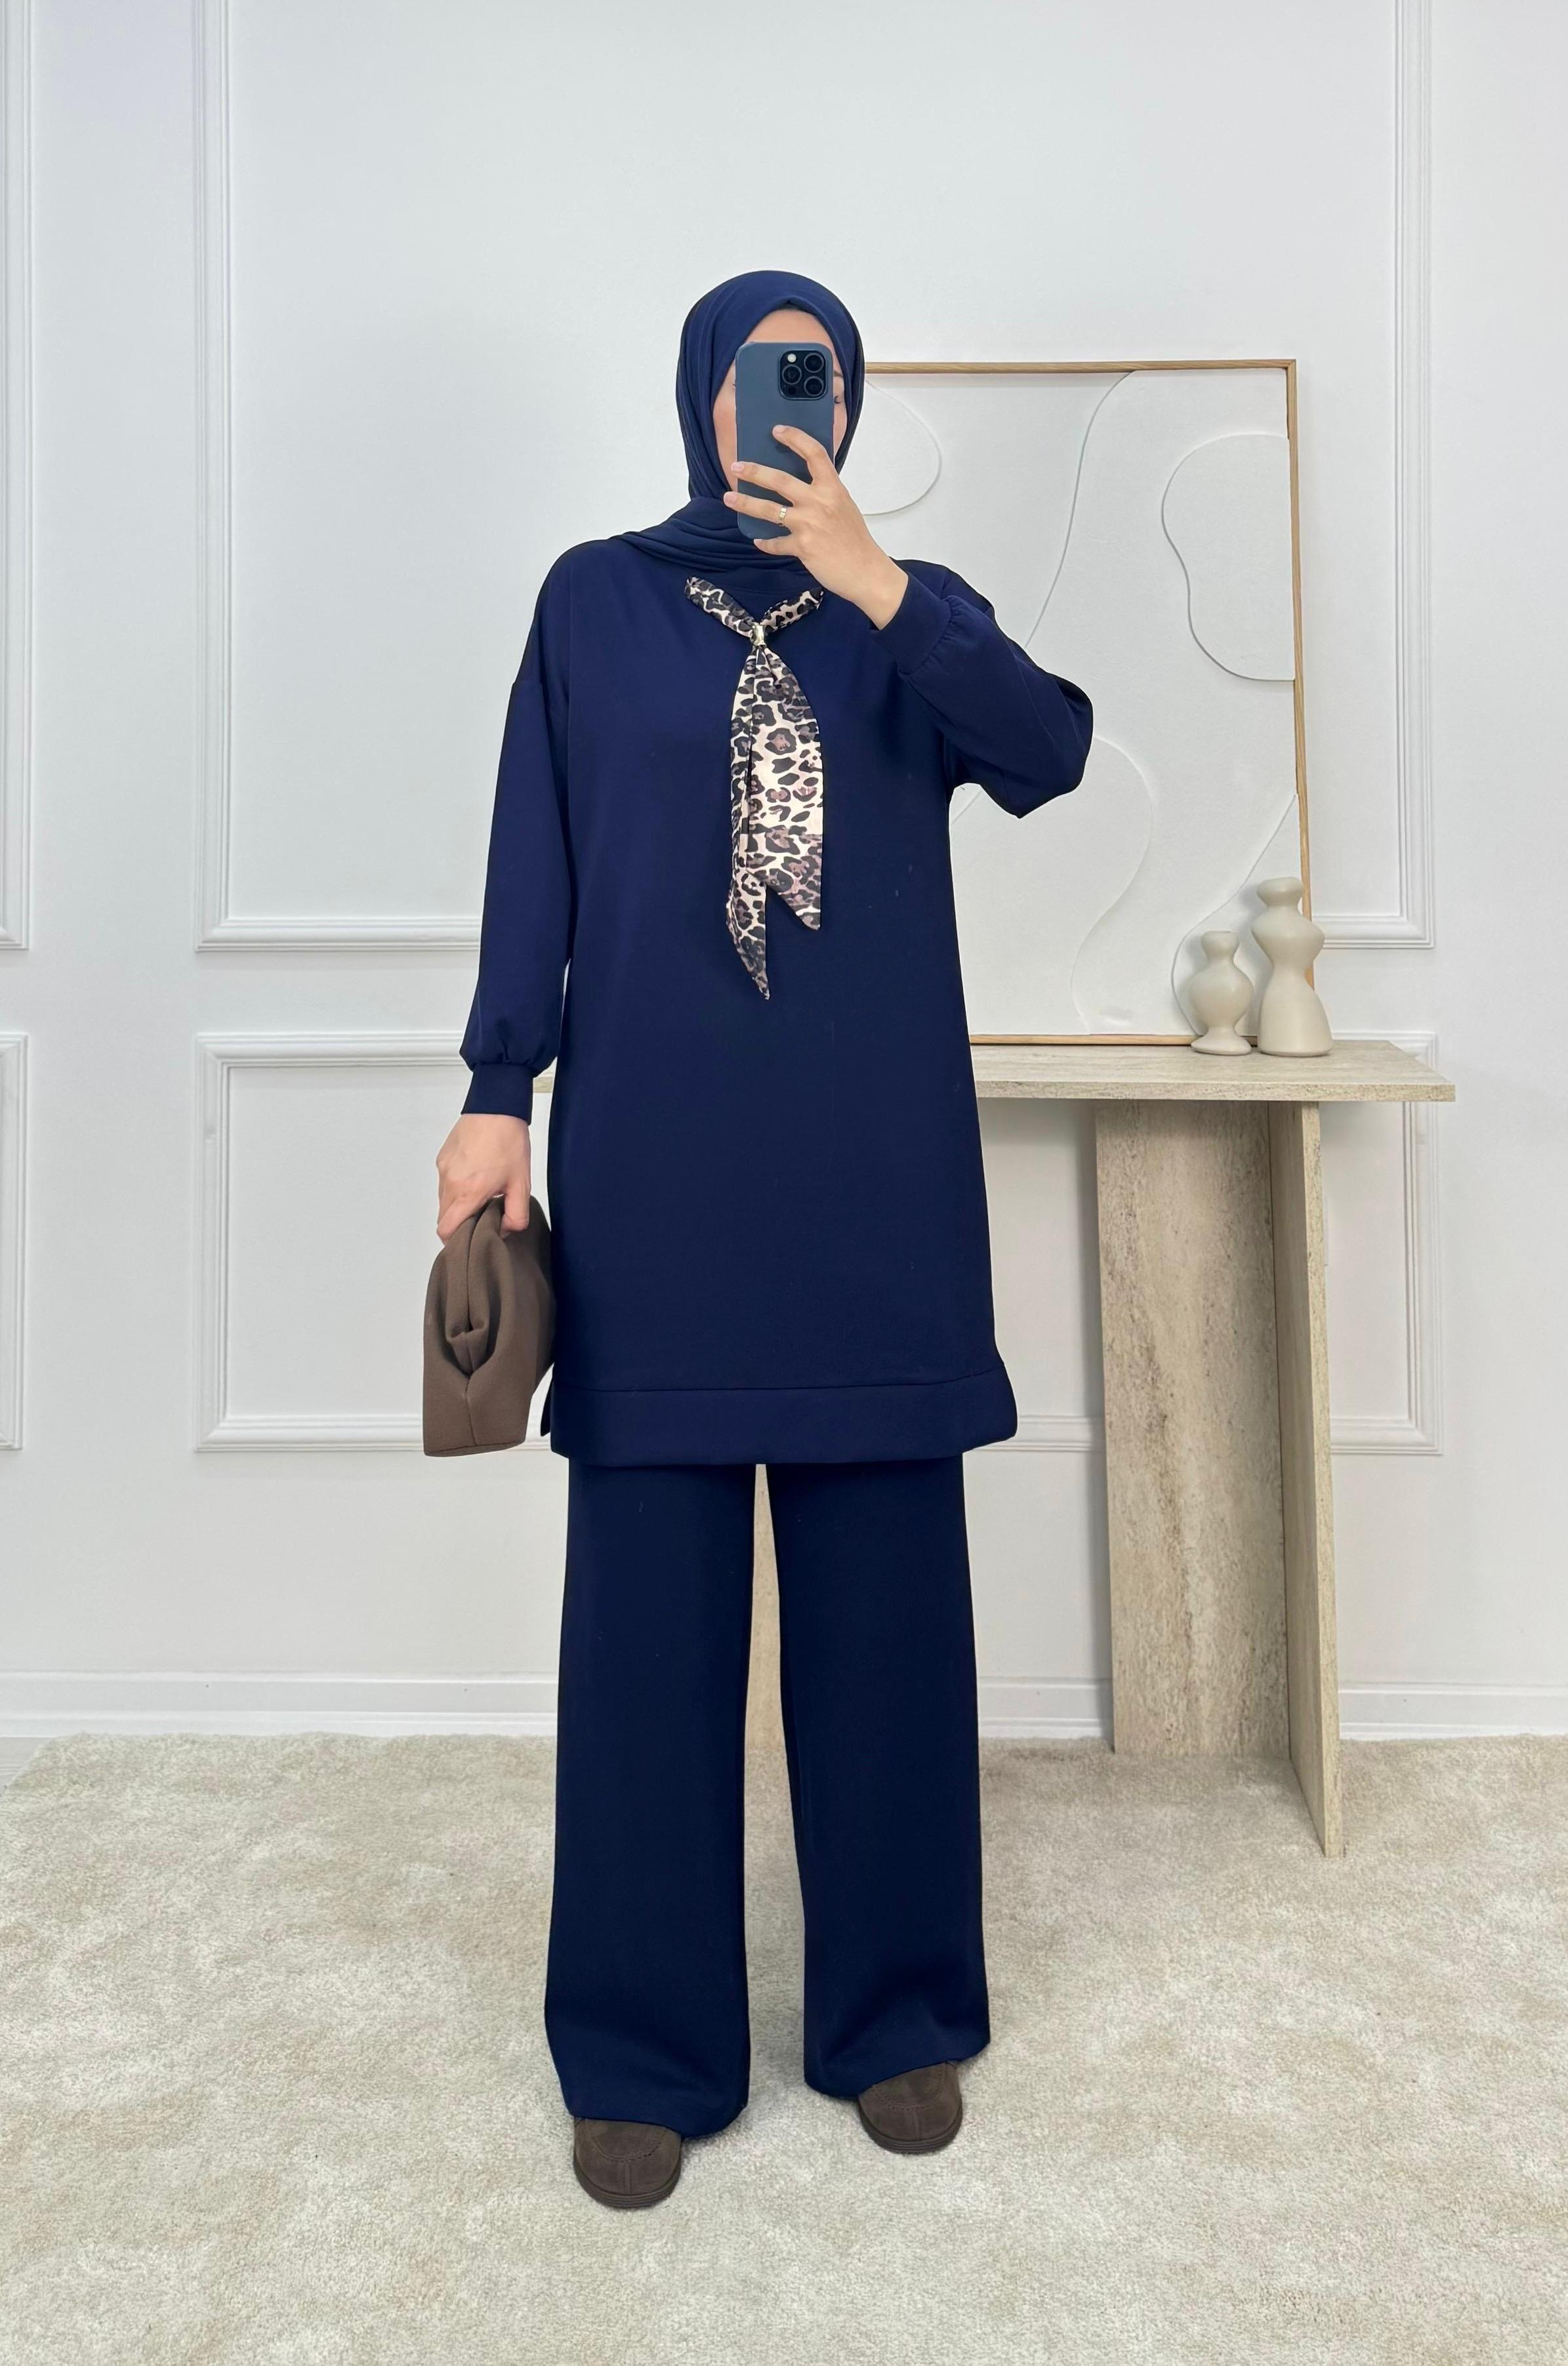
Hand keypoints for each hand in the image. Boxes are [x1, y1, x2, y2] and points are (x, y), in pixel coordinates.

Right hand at [435, 1112, 530, 1241]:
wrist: (496, 1107)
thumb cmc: (509, 1142)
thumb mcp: (521, 1183)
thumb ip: (516, 1215)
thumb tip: (504, 1231)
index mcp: (467, 1193)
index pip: (445, 1230)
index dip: (455, 1240)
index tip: (469, 1239)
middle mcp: (449, 1183)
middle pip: (443, 1217)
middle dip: (459, 1224)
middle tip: (480, 1218)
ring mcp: (443, 1169)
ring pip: (443, 1200)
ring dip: (457, 1205)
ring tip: (481, 1194)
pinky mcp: (442, 1158)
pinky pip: (444, 1182)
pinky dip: (455, 1187)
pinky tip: (476, 1176)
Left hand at [724, 425, 908, 626]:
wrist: (865, 571)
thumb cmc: (855, 539)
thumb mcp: (844, 505)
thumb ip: (824, 492)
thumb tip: (801, 483)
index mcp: (833, 488)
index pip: (814, 453)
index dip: (794, 438)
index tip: (777, 430)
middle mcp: (819, 502)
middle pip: (780, 480)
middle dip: (754, 471)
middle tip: (736, 467)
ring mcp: (809, 525)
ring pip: (769, 510)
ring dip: (746, 503)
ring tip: (729, 498)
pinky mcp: (802, 547)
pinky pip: (775, 543)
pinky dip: (766, 542)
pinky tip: (759, 540)